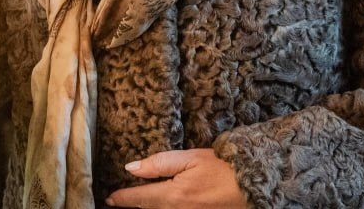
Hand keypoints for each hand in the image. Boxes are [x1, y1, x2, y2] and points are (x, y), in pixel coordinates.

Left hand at [106, 149, 246, 208]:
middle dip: (132, 206)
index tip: (110, 199)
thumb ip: (160, 163)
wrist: (253, 187)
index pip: (139, 199)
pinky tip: (161, 205)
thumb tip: (132, 168)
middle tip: (117, 203)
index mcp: (173, 196)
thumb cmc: (223, 169)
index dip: (122, 198)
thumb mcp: (191, 158)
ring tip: (136, 205)